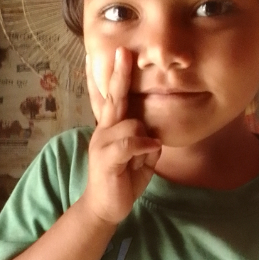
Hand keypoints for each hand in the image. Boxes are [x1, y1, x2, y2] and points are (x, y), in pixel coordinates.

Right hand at [82, 47, 161, 225]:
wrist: (105, 207)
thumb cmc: (123, 178)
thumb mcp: (141, 156)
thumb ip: (147, 140)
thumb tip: (156, 132)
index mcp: (112, 126)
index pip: (114, 96)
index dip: (115, 76)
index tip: (116, 53)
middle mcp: (104, 129)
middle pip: (114, 97)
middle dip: (120, 74)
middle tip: (124, 52)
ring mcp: (103, 143)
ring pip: (130, 124)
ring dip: (143, 137)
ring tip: (142, 158)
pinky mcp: (106, 158)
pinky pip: (129, 143)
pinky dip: (142, 145)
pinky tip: (150, 150)